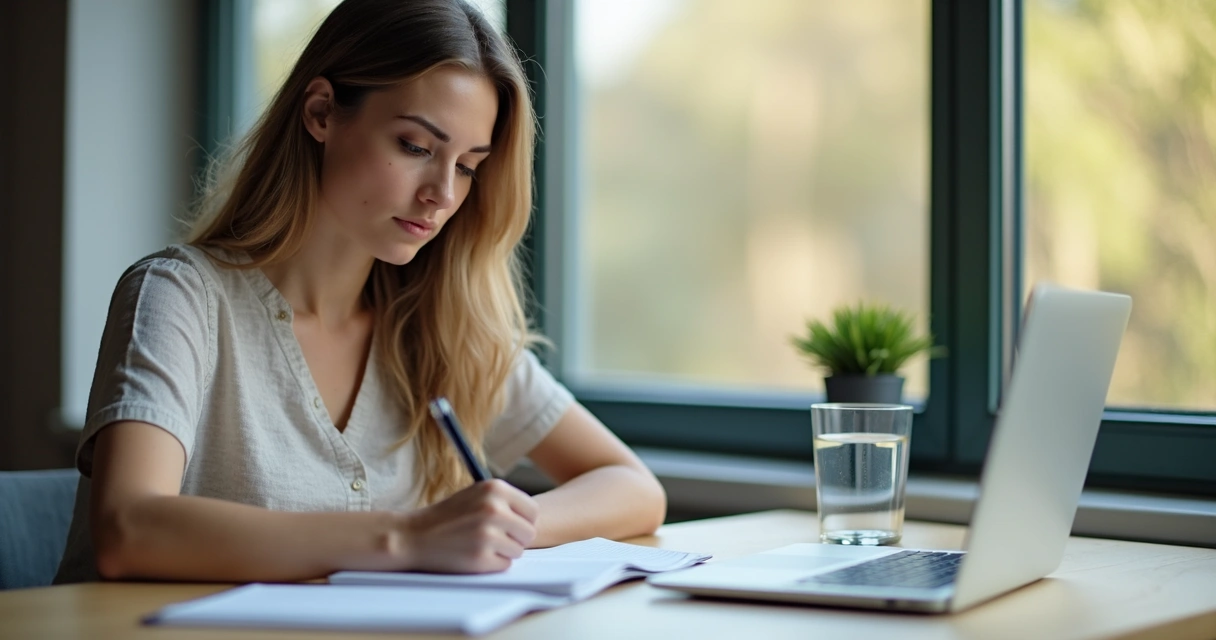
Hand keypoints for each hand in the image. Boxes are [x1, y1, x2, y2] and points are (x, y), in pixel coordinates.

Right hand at [397, 479, 537, 572]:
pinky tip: (472, 555)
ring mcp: (488, 534)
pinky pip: (504, 565)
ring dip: (503, 552)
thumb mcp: (475, 495)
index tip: (509, 526)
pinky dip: (492, 564)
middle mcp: (494, 509)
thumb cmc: (446, 517)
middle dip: (515, 538)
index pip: (532, 511)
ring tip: (479, 544)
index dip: (522, 521)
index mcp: (495, 489)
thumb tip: (534, 516)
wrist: (412, 536)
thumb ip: (503, 501)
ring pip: (518, 550)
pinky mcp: (481, 558)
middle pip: (529, 532)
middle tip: (492, 538)